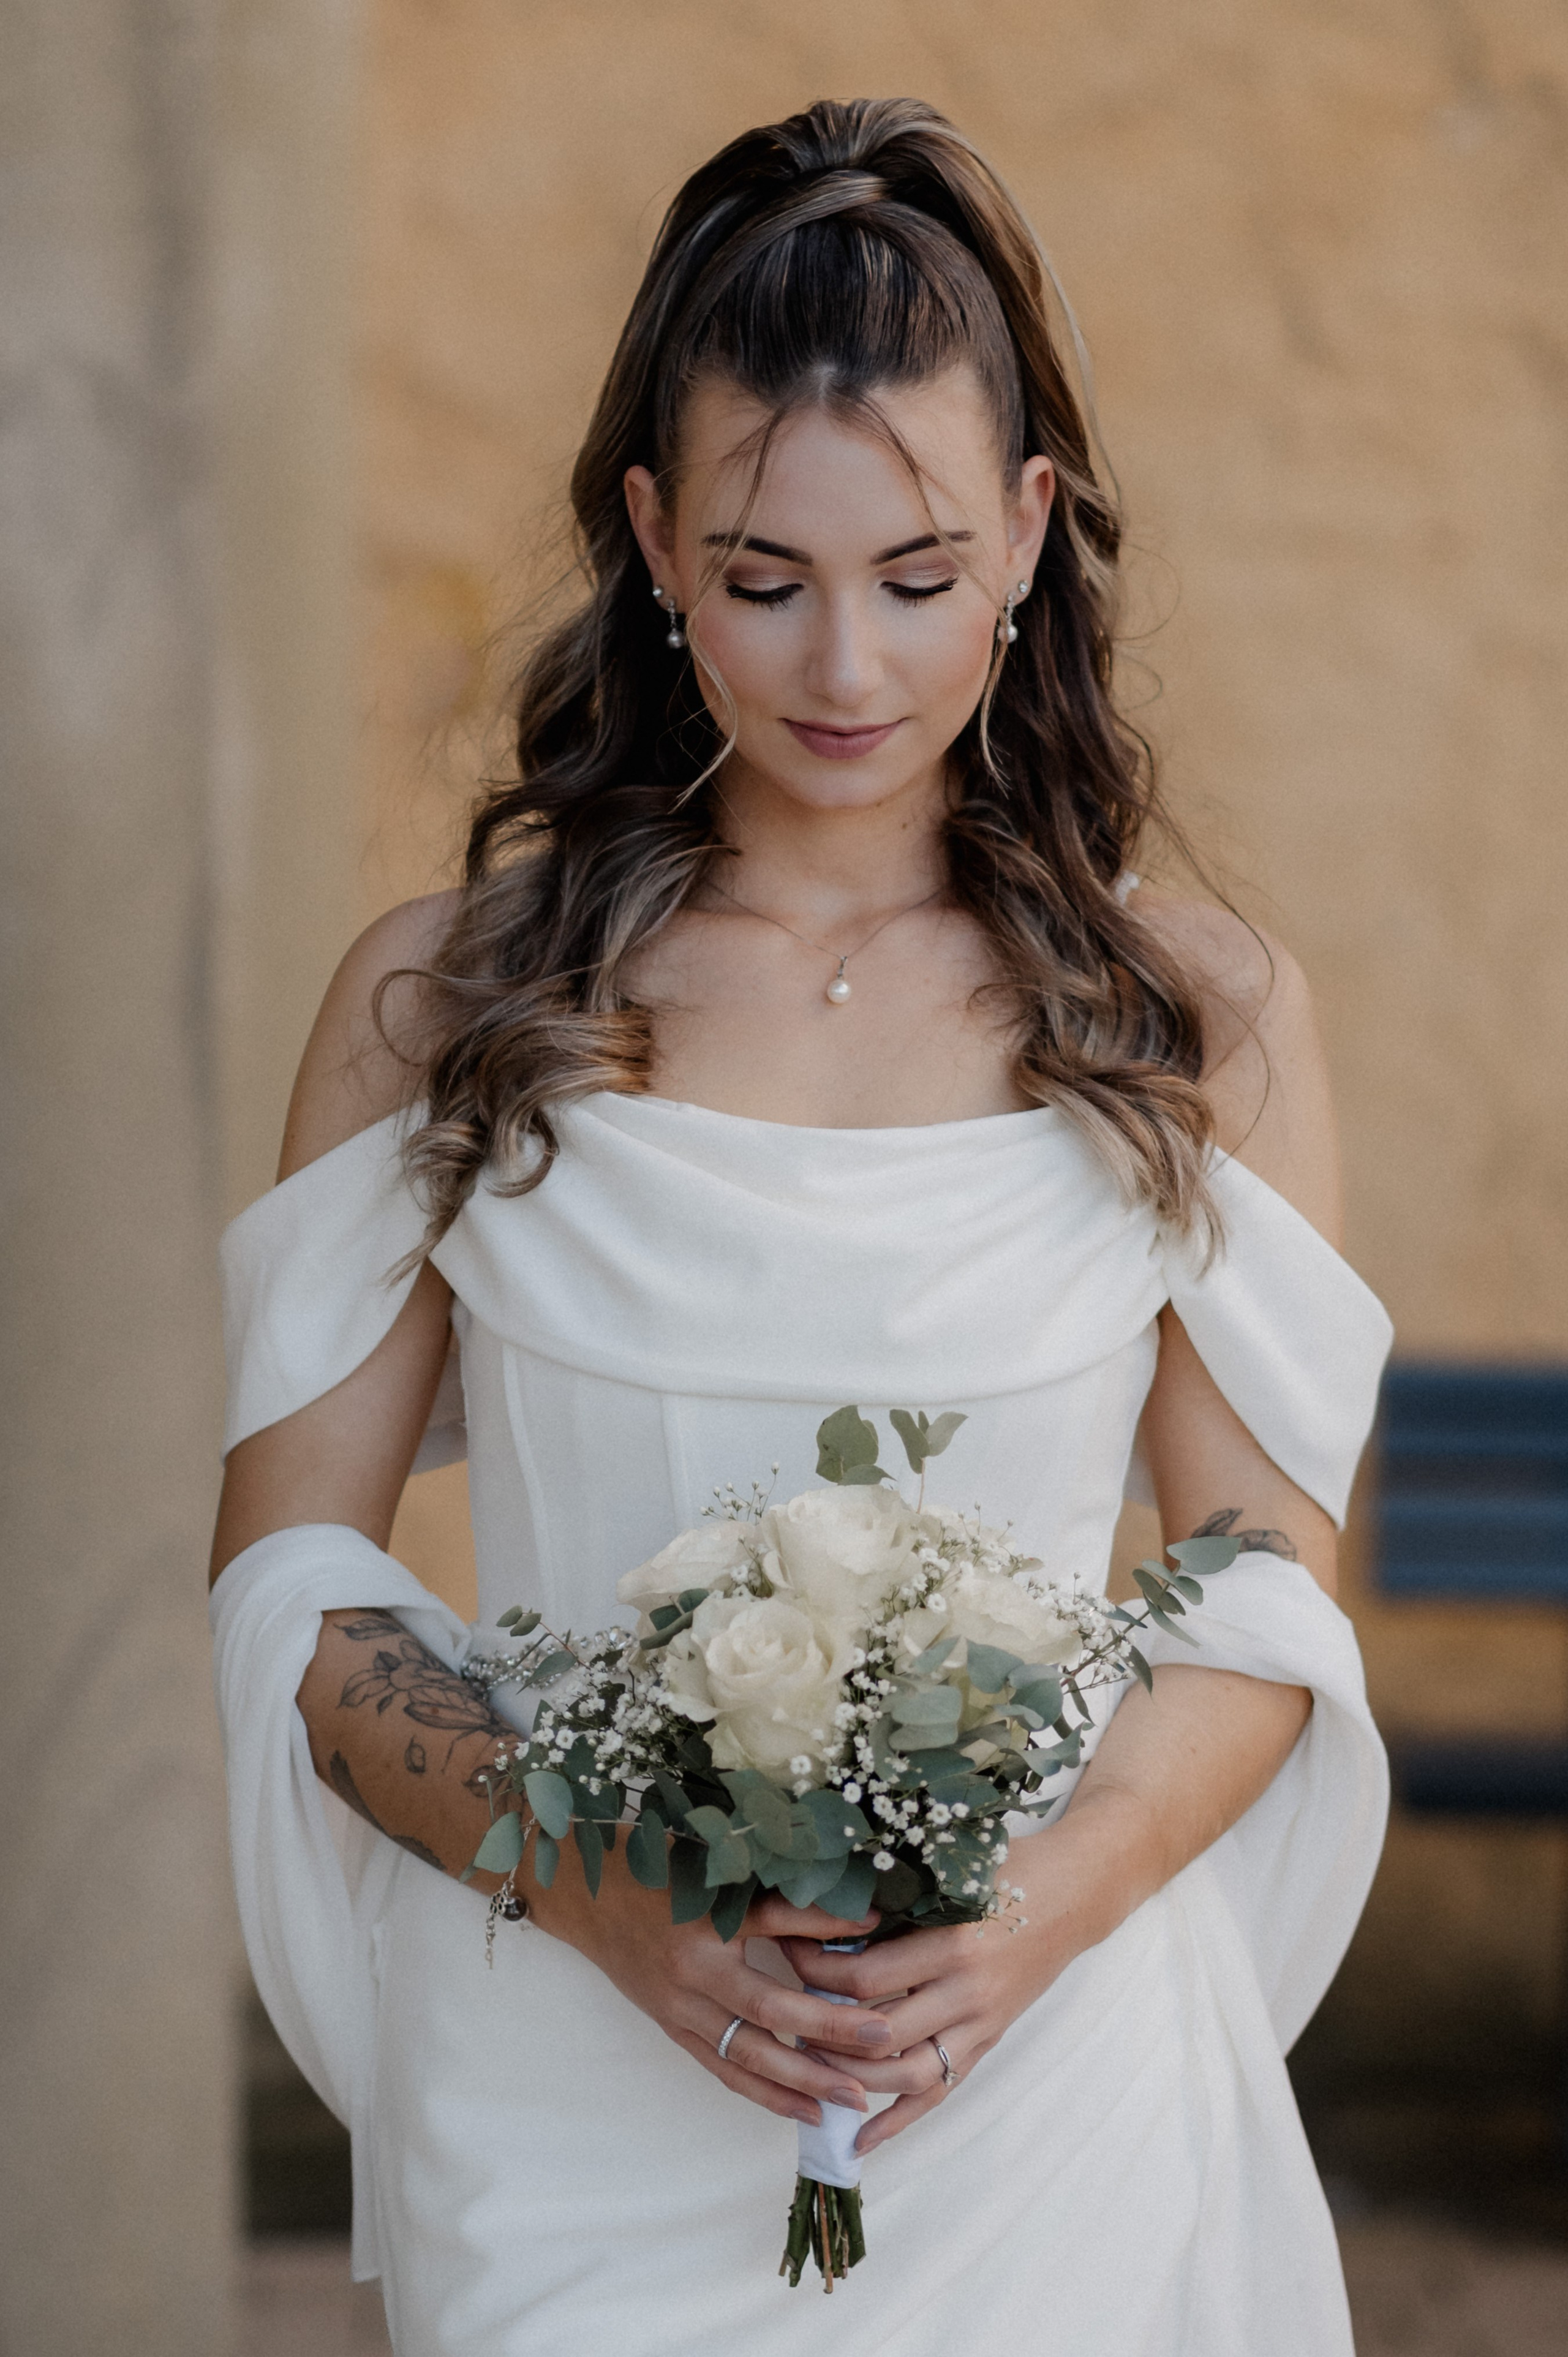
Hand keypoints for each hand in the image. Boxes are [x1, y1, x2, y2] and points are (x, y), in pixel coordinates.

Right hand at [522, 1839, 894, 2127]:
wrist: (584, 1894)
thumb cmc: (654, 1865)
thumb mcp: (709, 1859)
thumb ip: (768, 1881)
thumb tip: (844, 1895)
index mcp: (702, 1915)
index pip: (776, 1921)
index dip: (827, 1922)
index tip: (881, 1927)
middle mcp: (691, 1968)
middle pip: (768, 2007)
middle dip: (828, 2028)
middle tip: (883, 2040)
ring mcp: (678, 2005)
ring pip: (746, 2053)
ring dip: (802, 2079)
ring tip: (853, 2097)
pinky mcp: (672, 2027)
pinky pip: (722, 2069)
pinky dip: (764, 2093)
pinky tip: (804, 2109)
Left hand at [779, 1793, 1145, 2153]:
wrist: (1074, 1895)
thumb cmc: (1008, 1869)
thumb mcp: (951, 1872)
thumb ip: (898, 1896)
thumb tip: (823, 1908)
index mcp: (954, 1944)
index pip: (867, 1977)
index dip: (817, 1970)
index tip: (786, 1948)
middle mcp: (967, 1994)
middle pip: (878, 2031)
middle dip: (822, 2025)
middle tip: (784, 2008)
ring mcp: (980, 2025)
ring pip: (906, 2074)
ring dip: (852, 2077)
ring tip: (806, 2064)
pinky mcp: (987, 2044)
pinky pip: (938, 2093)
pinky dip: (898, 2121)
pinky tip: (860, 2138)